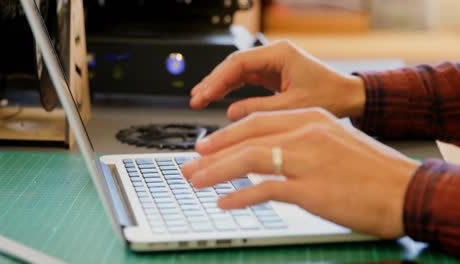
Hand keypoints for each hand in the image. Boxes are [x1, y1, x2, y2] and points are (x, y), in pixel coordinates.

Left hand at [182, 108, 419, 238]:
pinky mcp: (310, 189)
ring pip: (249, 159)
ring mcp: (307, 160)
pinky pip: (265, 189)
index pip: (256, 122)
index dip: (225, 134)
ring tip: (196, 181)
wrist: (404, 189)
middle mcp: (305, 133)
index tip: (205, 145)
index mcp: (310, 118)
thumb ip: (298, 143)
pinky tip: (225, 202)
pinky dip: (240, 195)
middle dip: (212, 153)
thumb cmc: (369, 169)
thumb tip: (265, 155)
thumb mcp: (332, 142)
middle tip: (189, 164)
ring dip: (216, 172)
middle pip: (246, 138)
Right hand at [190, 40, 365, 120]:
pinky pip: (246, 78)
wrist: (348, 97)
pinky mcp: (273, 74)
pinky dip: (231, 88)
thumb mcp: (292, 106)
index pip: (239, 63)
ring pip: (238, 71)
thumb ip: (259, 109)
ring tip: (200, 98)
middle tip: (196, 98)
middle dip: (213, 81)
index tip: (203, 95)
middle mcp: (274, 55)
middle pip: (234, 64)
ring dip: (219, 85)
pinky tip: (219, 97)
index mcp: (280, 54)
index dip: (217, 79)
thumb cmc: (329, 97)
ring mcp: (273, 63)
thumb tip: (231, 112)